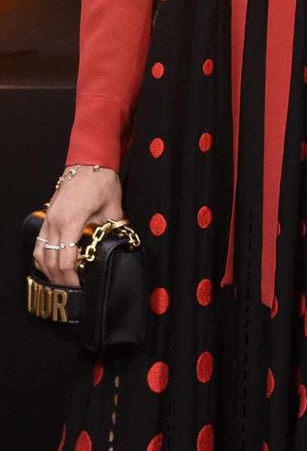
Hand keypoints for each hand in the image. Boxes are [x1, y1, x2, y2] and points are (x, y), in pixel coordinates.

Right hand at [33, 166, 123, 287]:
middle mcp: (55, 223)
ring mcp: (48, 220)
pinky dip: (43, 258)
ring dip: (49, 271)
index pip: (66, 260)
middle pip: (51, 262)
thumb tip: (122, 245)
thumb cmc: (101, 181)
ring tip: (63, 282)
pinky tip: (51, 265)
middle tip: (74, 291)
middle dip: (61, 280)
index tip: (81, 288)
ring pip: (41, 255)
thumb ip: (114, 228)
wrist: (89, 161)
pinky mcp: (47, 217)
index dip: (72, 278)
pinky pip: (39, 244)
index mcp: (71, 222)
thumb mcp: (113, 206)